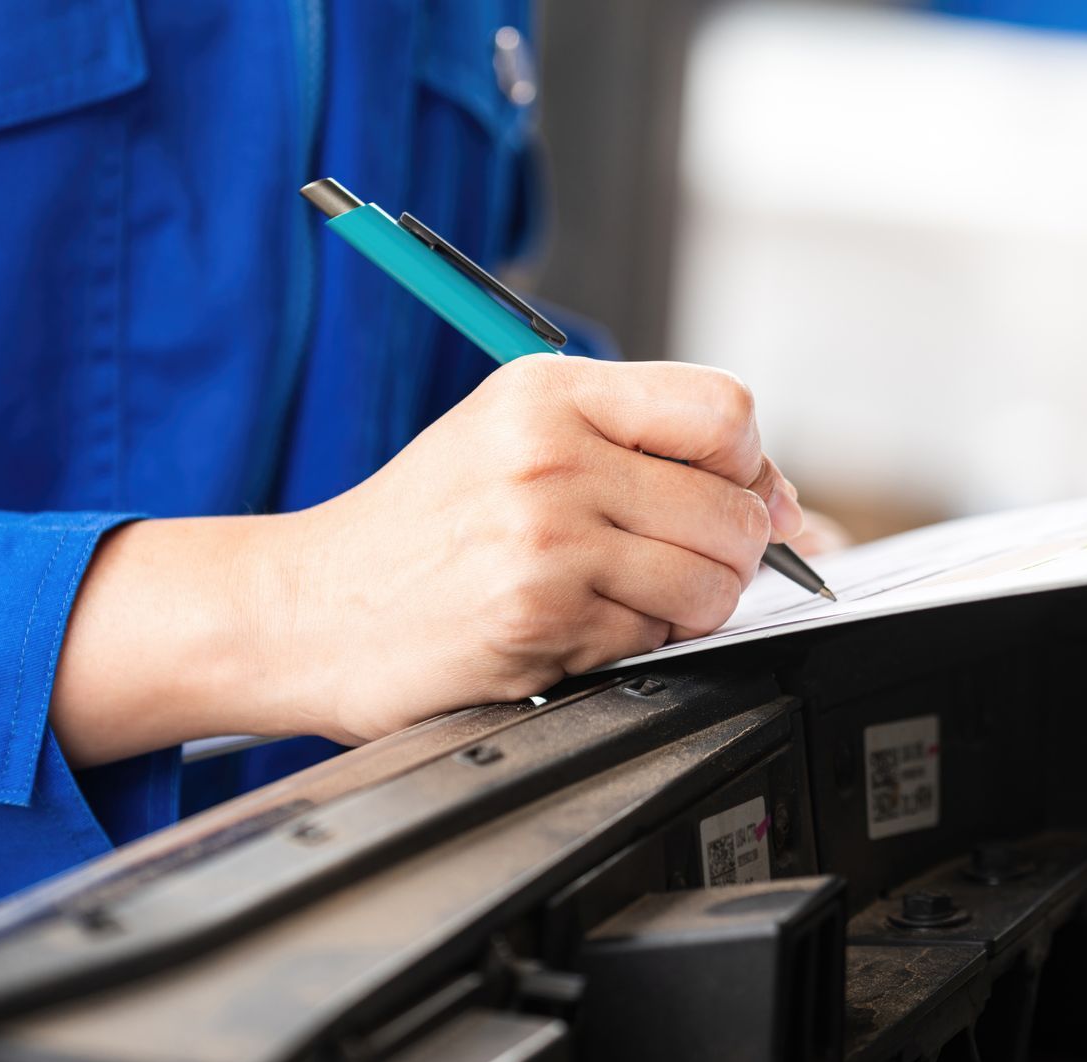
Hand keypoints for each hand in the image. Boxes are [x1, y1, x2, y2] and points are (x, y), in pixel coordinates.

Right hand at [49, 356, 805, 762]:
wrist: (303, 607)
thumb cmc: (413, 529)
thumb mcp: (510, 438)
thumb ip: (635, 446)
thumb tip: (782, 499)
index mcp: (548, 391)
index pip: (724, 412)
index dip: (748, 465)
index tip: (732, 495)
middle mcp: (550, 455)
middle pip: (733, 507)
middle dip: (731, 552)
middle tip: (677, 565)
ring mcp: (546, 540)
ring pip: (709, 583)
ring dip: (687, 607)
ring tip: (620, 599)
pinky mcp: (538, 619)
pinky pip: (651, 640)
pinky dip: (630, 645)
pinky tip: (570, 629)